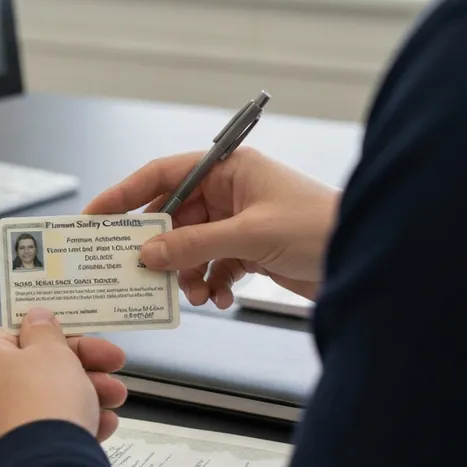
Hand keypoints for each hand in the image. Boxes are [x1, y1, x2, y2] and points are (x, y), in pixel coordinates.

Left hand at [0, 307, 126, 452]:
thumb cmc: (45, 396)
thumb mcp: (52, 352)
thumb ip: (46, 330)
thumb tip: (35, 315)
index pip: (15, 336)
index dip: (53, 334)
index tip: (86, 336)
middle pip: (36, 370)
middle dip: (83, 366)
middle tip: (116, 365)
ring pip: (46, 402)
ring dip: (87, 394)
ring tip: (118, 399)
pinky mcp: (14, 457)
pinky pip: (47, 432)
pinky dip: (75, 424)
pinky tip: (107, 425)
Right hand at [84, 147, 339, 306]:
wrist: (371, 259)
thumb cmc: (323, 226)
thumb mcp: (251, 235)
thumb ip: (195, 244)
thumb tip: (149, 253)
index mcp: (229, 169)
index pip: (163, 175)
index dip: (125, 194)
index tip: (95, 216)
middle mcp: (231, 192)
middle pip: (174, 217)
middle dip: (160, 248)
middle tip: (137, 269)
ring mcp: (240, 223)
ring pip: (191, 248)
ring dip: (187, 273)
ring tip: (194, 292)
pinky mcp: (251, 251)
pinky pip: (213, 266)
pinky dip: (211, 284)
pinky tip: (220, 297)